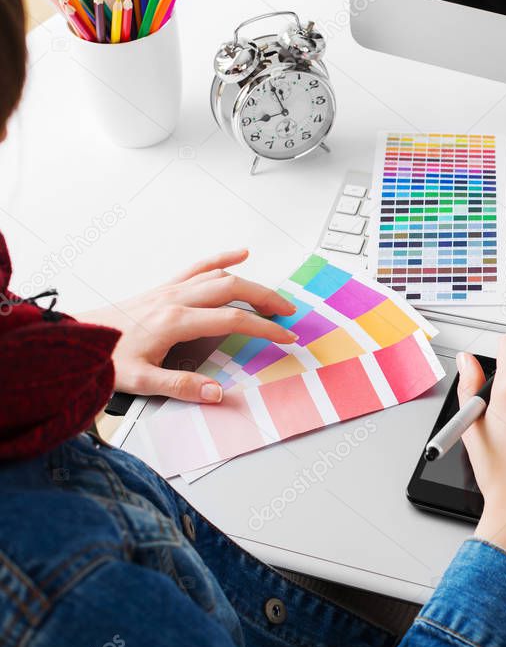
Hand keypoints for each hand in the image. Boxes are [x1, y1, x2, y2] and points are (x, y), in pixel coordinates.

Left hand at [76, 249, 296, 403]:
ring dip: (251, 282)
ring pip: (220, 276)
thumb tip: (217, 393)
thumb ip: (181, 386)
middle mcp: (176, 300)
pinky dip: (222, 258)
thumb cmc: (105, 358)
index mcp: (175, 322)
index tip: (285, 337)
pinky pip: (198, 267)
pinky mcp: (164, 288)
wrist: (74, 340)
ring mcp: (170, 290)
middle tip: (289, 313)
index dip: (264, 328)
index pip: (232, 319)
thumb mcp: (140, 381)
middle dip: (267, 299)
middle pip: (233, 288)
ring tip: (274, 296)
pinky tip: (240, 253)